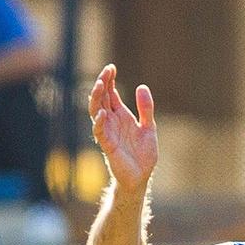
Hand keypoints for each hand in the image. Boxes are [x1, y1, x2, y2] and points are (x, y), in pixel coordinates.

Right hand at [88, 64, 157, 191]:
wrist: (141, 177)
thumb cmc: (143, 155)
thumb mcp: (149, 128)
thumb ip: (146, 108)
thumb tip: (142, 86)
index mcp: (121, 115)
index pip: (111, 93)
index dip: (109, 80)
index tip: (111, 68)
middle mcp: (112, 121)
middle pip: (102, 98)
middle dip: (102, 83)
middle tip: (106, 71)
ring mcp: (108, 132)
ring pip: (96, 111)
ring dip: (96, 98)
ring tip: (99, 85)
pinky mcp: (107, 145)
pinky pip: (99, 132)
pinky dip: (99, 122)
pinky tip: (103, 113)